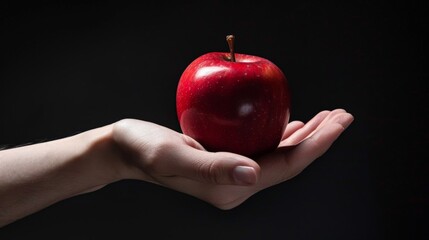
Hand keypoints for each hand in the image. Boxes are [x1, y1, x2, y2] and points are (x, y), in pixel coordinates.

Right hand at [112, 108, 353, 209]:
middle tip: (342, 115)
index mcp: (231, 188)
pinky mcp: (226, 159)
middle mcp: (237, 184)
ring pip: (278, 153)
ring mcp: (233, 173)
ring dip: (304, 135)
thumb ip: (213, 168)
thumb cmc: (144, 150)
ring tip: (326, 117)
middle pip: (289, 161)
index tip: (338, 121)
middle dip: (319, 139)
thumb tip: (254, 175)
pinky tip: (291, 123)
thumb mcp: (173, 156)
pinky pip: (262, 147)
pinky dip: (280, 133)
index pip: (285, 166)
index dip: (316, 144)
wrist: (125, 149)